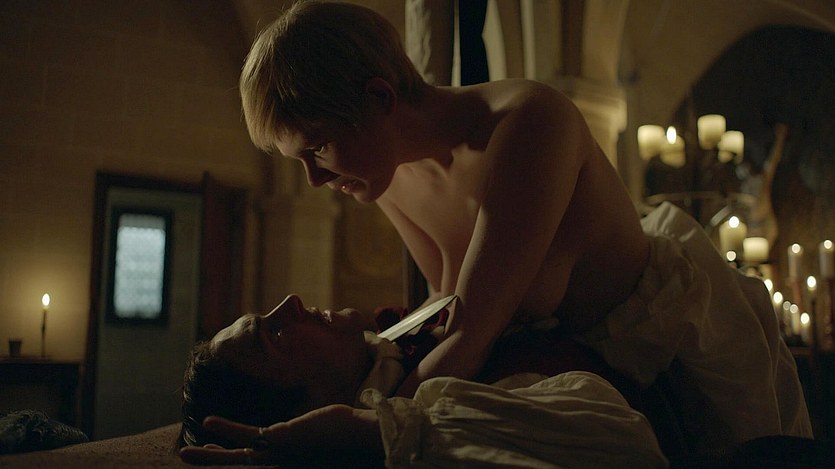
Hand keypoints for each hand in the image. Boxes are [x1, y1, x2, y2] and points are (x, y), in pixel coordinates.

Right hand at [178, 404, 383, 466]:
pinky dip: (226, 430)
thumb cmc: (346, 432)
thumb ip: (306, 426)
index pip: (253, 458)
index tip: (214, 447)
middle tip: (185, 457)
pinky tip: (208, 422)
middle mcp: (279, 462)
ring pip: (236, 457)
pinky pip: (247, 436)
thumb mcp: (319, 428)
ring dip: (209, 456)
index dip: (231, 453)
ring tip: (183, 455)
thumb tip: (312, 417)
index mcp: (286, 460)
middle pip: (239, 464)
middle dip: (211, 462)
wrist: (360, 435)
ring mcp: (278, 454)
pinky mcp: (280, 440)